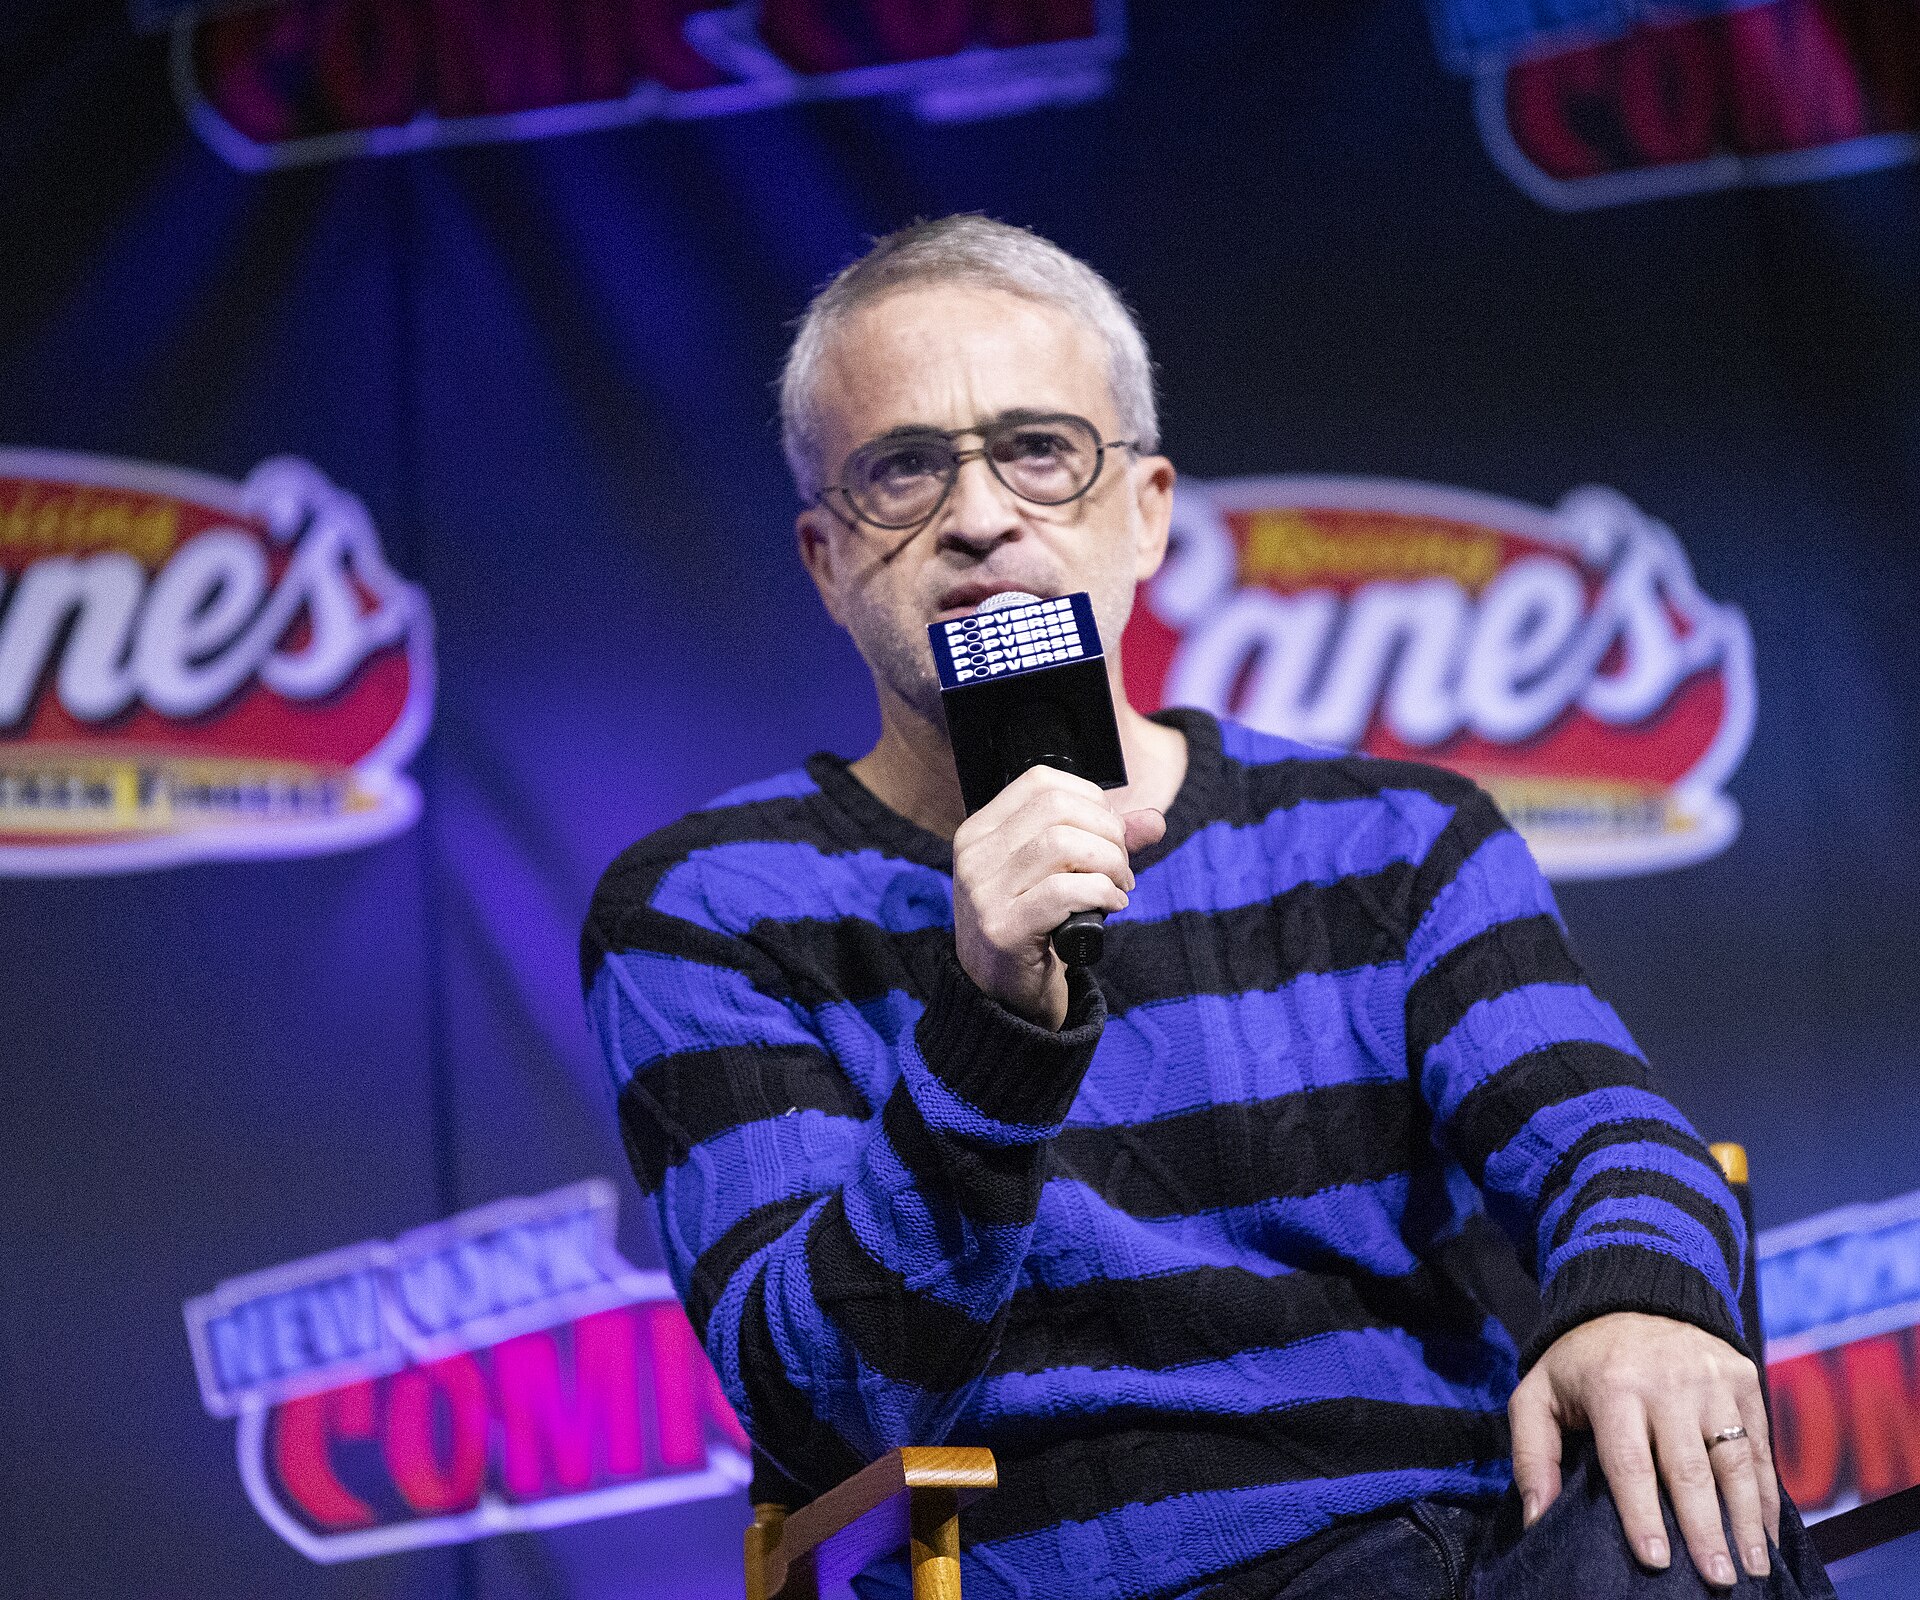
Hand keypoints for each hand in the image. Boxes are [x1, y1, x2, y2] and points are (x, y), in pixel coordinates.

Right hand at [951, 765, 1164, 1028]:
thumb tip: (1154, 819)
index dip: (1090, 799)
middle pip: (1057, 809)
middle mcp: (974, 855)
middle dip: (1108, 833)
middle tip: (1121, 867)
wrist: (1001, 997)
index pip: (1041, 781)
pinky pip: (1064, 891)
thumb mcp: (1058, 874)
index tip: (1110, 833)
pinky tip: (1111, 906)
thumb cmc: (1033, 928)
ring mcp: (983, 892)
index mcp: (980, 831)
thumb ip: (1102, 842)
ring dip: (1109, 863)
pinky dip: (1100, 893)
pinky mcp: (1002, 928)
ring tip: (1119, 887)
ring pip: (1062, 844)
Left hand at [1510, 1311, 1778, 1589]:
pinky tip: (1770, 1533)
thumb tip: (1536, 1518)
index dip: (1642, 1514)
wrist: (1633, 1293)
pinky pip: (1760, 1445)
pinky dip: (1767, 1492)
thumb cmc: (1581, 1362)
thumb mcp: (1538, 1393)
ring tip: (1753, 1568)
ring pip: (1734, 1460)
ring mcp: (1711, 1379)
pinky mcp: (1743, 1378)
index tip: (1655, 1561)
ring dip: (1747, 1520)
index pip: (1629, 1462)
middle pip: (1689, 1469)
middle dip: (1705, 1530)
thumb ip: (1532, 1454)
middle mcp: (1667, 1381)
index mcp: (1612, 1386)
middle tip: (1717, 1581)